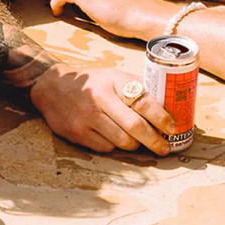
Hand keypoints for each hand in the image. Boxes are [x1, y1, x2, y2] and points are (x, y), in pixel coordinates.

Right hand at [28, 63, 175, 154]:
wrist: (51, 86)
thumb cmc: (91, 83)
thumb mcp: (113, 77)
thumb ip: (136, 89)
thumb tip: (169, 107)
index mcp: (114, 81)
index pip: (144, 101)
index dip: (162, 118)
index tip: (173, 128)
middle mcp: (100, 98)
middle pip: (135, 126)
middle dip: (155, 141)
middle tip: (164, 148)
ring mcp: (87, 117)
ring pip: (122, 141)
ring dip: (135, 146)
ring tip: (140, 143)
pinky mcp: (77, 132)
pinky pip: (106, 148)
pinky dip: (115, 146)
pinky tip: (115, 139)